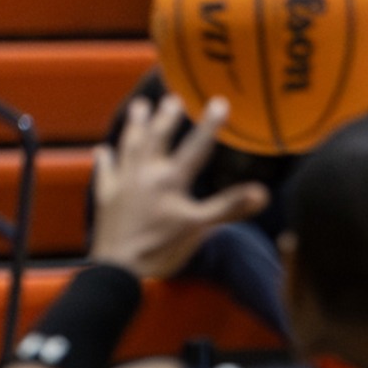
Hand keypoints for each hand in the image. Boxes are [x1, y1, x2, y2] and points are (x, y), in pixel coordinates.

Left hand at [90, 96, 266, 277]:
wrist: (119, 268)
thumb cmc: (162, 248)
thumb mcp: (200, 227)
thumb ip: (231, 207)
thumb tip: (262, 192)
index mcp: (171, 180)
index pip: (196, 147)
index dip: (210, 124)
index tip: (220, 102)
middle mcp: (145, 173)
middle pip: (157, 138)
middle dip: (166, 117)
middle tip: (173, 99)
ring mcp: (122, 182)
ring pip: (130, 145)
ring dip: (136, 125)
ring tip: (140, 108)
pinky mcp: (106, 196)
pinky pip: (105, 170)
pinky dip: (106, 158)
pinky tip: (104, 150)